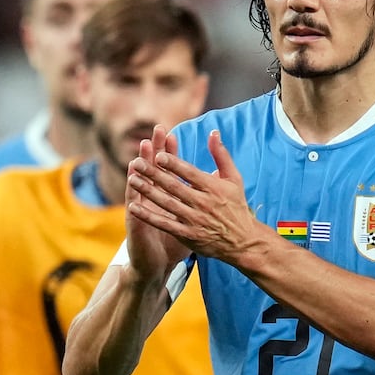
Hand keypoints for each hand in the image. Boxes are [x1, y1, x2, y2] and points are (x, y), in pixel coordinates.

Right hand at [123, 125, 188, 280]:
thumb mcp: (187, 222)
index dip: (169, 153)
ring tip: (140, 150)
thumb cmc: (171, 244)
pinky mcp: (135, 224)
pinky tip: (131, 181)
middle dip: (154, 152)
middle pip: (153, 171)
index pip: (167, 170)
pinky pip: (135, 207)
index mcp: (165, 197)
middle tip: (154, 133)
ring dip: (139, 168)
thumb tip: (210, 182)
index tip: (172, 135)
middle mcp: (150, 200)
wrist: (154, 266)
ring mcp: (141, 210)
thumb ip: (196, 202)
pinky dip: (133, 195)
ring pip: (140, 184)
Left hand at [128, 128, 268, 264]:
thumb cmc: (236, 206)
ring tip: (132, 179)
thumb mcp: (234, 178)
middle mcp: (203, 203)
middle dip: (154, 174)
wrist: (243, 241)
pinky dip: (149, 216)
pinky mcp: (188, 236)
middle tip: (137, 162)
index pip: (190, 173)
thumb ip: (221, 155)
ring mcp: (194, 220)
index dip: (173, 164)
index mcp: (213, 187)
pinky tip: (133, 207)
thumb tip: (213, 132)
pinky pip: (165, 224)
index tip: (158, 154)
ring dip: (148, 192)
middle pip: (174, 186)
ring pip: (167, 203)